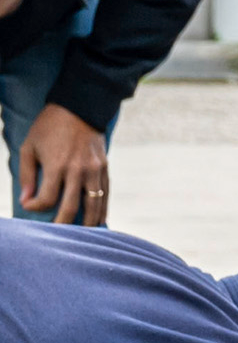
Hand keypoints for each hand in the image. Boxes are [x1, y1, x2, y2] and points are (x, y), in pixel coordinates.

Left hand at [15, 101, 108, 224]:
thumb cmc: (48, 127)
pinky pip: (105, 193)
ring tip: (81, 235)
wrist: (80, 107)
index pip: (46, 198)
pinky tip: (99, 220)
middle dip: (62, 224)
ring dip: (88, 222)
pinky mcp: (105, 167)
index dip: (35, 207)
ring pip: (93, 204)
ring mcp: (95, 170)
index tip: (27, 207)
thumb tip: (26, 200)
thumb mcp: (29, 147)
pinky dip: (102, 208)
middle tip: (56, 235)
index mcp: (56, 165)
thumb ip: (27, 176)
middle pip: (71, 207)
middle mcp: (78, 170)